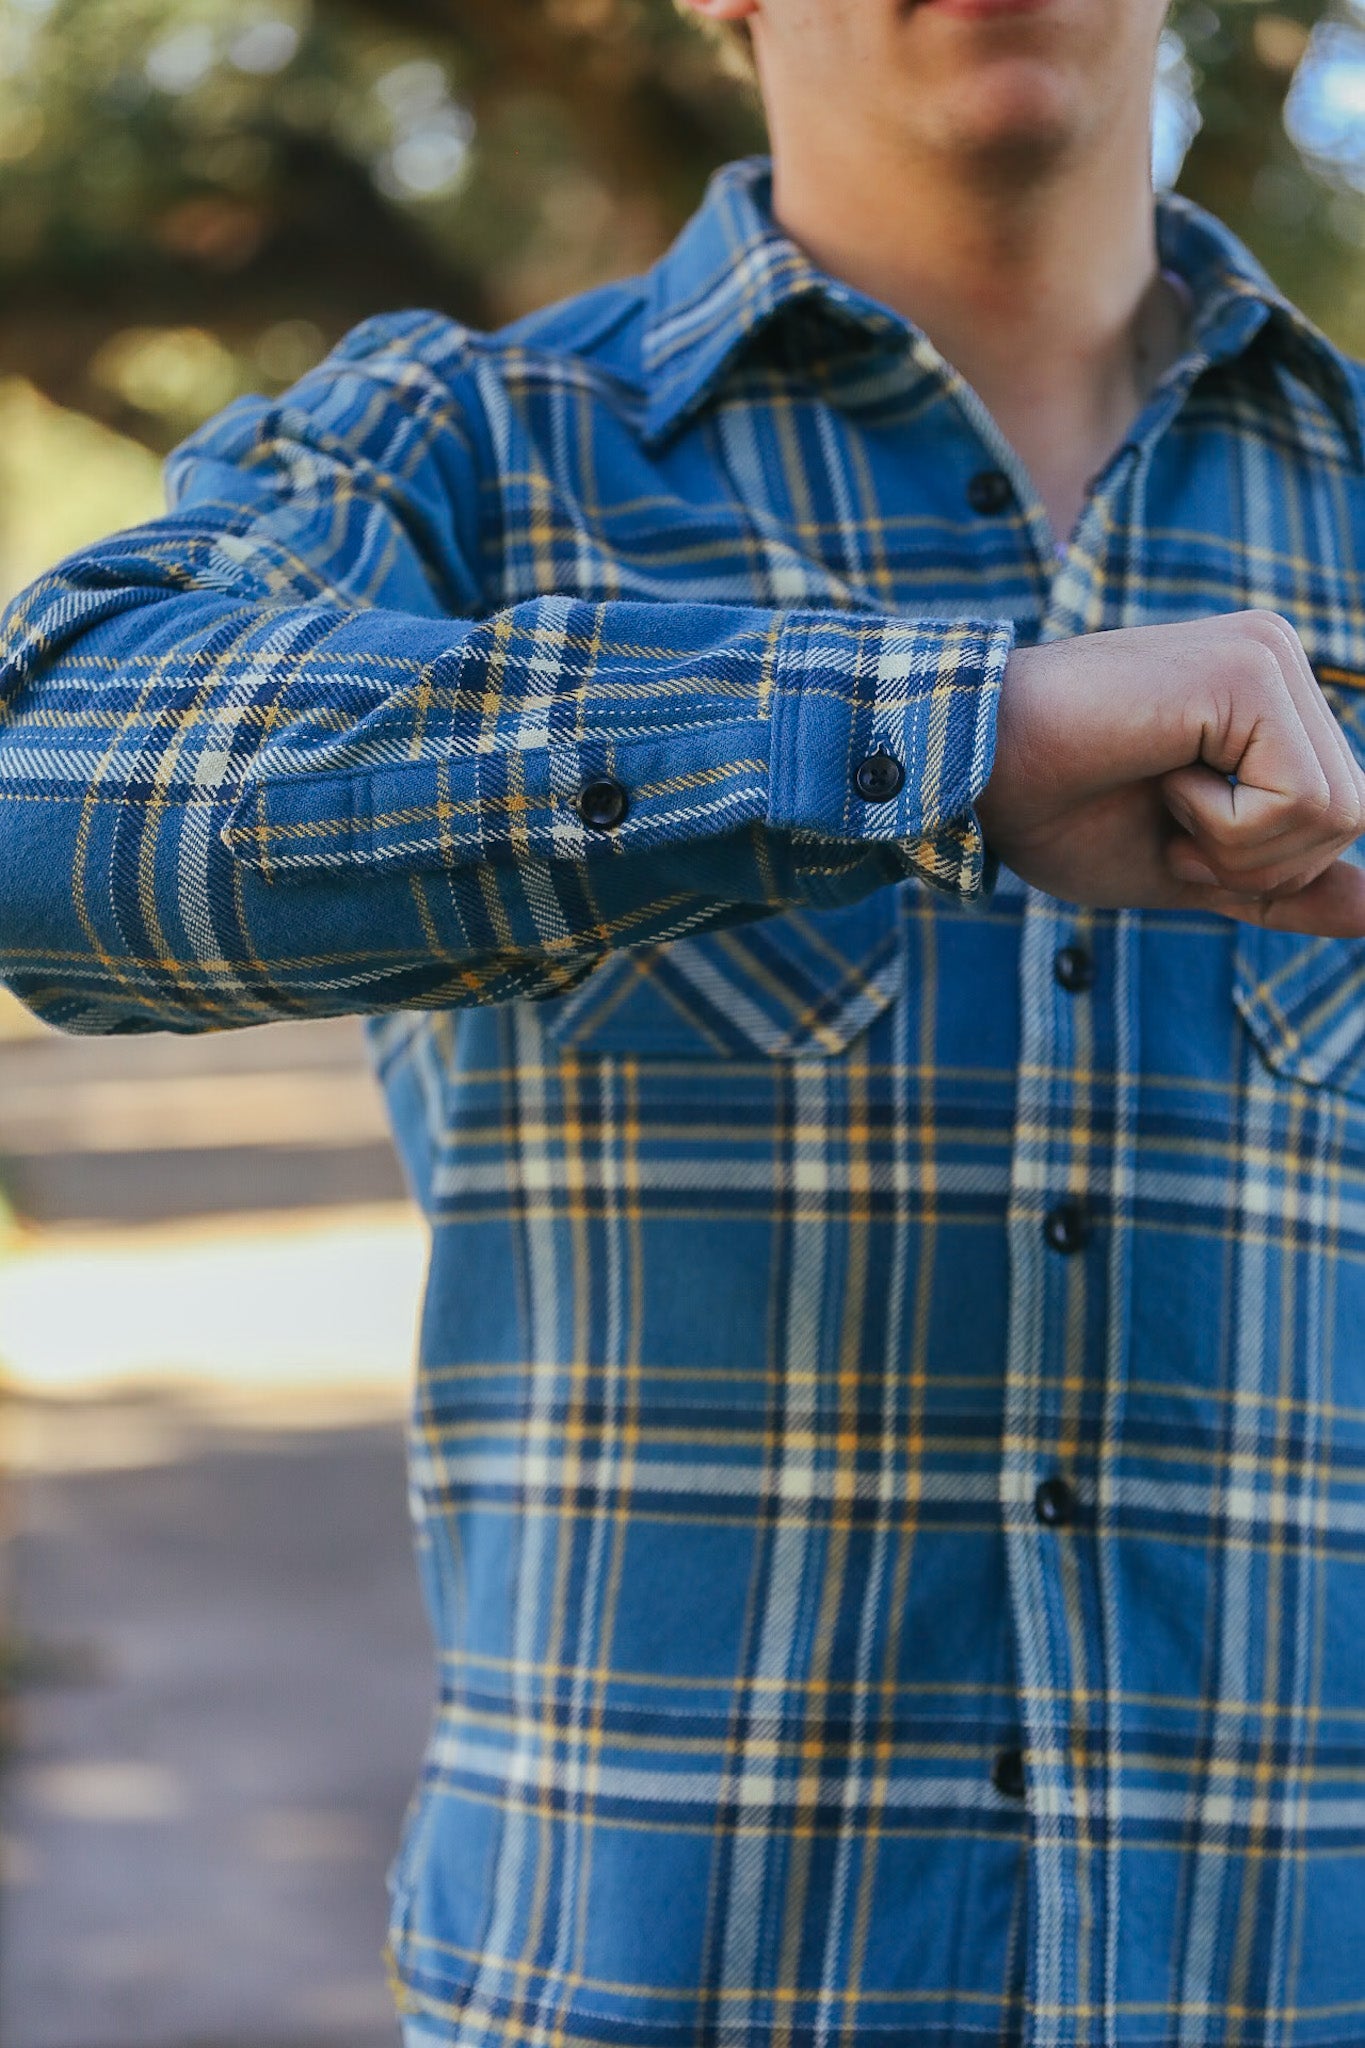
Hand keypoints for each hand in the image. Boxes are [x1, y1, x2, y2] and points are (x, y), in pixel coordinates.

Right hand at [976, 610, 1364, 936]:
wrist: (971, 772)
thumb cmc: (1052, 811)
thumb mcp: (1187, 867)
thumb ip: (1277, 884)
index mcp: (1267, 695)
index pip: (1339, 815)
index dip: (1261, 864)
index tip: (1173, 835)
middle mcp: (1278, 658)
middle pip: (1353, 815)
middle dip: (1258, 862)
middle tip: (1168, 826)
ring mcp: (1267, 655)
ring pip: (1338, 812)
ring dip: (1238, 847)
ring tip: (1162, 800)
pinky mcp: (1249, 670)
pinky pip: (1301, 799)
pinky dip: (1226, 826)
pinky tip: (1161, 778)